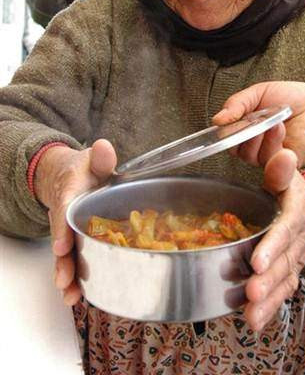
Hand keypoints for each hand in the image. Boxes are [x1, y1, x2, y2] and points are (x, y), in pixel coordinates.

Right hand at [34, 139, 116, 304]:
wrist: (71, 176)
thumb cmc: (87, 170)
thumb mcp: (93, 160)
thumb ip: (100, 158)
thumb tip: (104, 148)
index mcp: (70, 193)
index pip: (64, 211)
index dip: (63, 229)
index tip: (63, 246)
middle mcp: (65, 216)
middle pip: (61, 241)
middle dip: (63, 262)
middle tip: (64, 280)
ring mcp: (69, 232)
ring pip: (66, 256)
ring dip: (68, 275)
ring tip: (70, 295)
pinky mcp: (76, 242)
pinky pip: (74, 260)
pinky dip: (74, 278)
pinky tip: (77, 296)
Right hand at [213, 80, 304, 169]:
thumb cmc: (293, 98)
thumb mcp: (258, 93)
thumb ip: (236, 104)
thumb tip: (217, 120)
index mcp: (245, 129)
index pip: (224, 136)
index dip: (225, 129)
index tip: (231, 119)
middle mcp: (253, 145)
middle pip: (233, 147)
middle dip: (241, 131)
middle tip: (254, 118)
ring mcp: (267, 156)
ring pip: (247, 154)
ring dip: (257, 135)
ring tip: (273, 120)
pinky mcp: (281, 165)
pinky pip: (266, 160)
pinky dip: (270, 142)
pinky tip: (279, 128)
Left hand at [244, 167, 304, 330]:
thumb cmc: (293, 189)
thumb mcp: (288, 173)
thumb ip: (279, 167)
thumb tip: (283, 153)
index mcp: (296, 212)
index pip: (284, 231)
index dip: (272, 247)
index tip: (257, 262)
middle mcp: (298, 240)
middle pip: (283, 263)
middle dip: (268, 280)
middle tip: (251, 292)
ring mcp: (296, 259)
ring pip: (283, 282)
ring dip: (267, 300)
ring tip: (251, 315)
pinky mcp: (291, 273)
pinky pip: (283, 292)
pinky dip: (269, 308)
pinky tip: (253, 321)